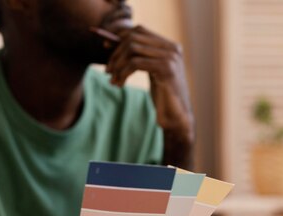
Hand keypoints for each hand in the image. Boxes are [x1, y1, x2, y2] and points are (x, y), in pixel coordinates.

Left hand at [106, 26, 193, 145]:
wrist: (177, 118)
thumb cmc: (163, 97)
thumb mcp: (151, 72)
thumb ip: (140, 57)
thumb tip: (111, 41)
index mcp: (170, 46)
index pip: (139, 30)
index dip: (119, 37)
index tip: (105, 49)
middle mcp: (172, 48)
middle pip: (134, 38)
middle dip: (116, 53)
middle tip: (108, 71)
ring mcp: (170, 58)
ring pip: (132, 49)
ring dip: (117, 65)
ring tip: (112, 80)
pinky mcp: (166, 69)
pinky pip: (135, 63)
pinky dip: (123, 72)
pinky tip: (119, 84)